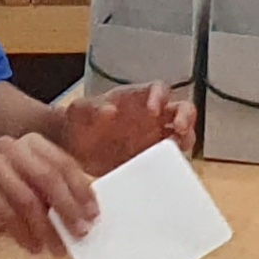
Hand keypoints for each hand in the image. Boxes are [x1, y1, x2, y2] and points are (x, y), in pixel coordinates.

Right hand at [0, 133, 97, 256]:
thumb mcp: (39, 194)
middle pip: (47, 178)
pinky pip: (8, 215)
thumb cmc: (7, 204)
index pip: (63, 163)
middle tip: (80, 233)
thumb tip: (90, 213)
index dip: (81, 190)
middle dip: (67, 209)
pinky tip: (34, 248)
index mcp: (31, 142)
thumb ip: (61, 195)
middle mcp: (9, 147)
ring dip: (47, 229)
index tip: (93, 215)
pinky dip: (25, 235)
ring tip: (57, 248)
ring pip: (28, 200)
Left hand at [52, 81, 194, 171]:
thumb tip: (108, 111)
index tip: (154, 109)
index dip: (160, 96)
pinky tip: (167, 168)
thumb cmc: (77, 124)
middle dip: (185, 116)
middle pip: (181, 108)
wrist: (72, 150)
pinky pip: (171, 158)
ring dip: (186, 139)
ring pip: (183, 133)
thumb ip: (89, 109)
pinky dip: (174, 162)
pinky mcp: (153, 159)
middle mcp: (151, 116)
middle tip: (179, 128)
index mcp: (135, 99)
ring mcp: (154, 137)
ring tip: (178, 149)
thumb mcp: (77, 113)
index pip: (157, 89)